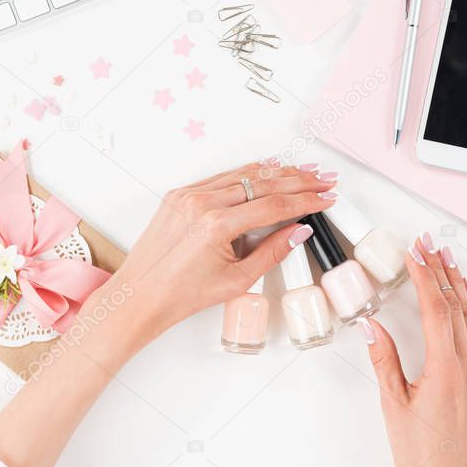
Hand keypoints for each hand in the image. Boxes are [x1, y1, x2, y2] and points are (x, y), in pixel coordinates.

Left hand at [0, 160, 336, 466]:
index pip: (275, 204)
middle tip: (323, 179)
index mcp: (217, 224)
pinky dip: (248, 173)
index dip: (306, 200)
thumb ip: (273, 252)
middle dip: (299, 180)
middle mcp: (202, 202)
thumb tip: (299, 231)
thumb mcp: (237, 280)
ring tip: (303, 173)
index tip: (326, 197)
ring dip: (277, 172)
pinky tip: (267, 171)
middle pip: (263, 183)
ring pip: (244, 174)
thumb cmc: (180, 294)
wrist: (140, 296)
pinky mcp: (180, 194)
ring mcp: (189, 194)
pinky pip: (222, 177)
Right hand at [360, 235, 466, 466]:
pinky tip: (465, 299)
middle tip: (430, 242)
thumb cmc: (419, 454)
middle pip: (457, 307)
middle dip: (442, 271)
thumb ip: (384, 360)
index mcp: (447, 370)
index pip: (437, 310)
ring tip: (448, 259)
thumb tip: (371, 325)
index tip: (415, 252)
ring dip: (458, 286)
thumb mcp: (393, 404)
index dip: (425, 276)